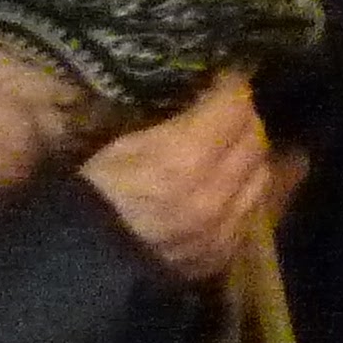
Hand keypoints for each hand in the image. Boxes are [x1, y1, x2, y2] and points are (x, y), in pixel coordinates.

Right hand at [78, 76, 274, 284]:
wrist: (82, 264)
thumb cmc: (90, 194)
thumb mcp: (121, 143)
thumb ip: (171, 121)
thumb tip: (202, 95)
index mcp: (182, 159)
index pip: (235, 107)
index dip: (231, 86)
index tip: (222, 79)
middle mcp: (212, 195)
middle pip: (254, 140)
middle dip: (244, 119)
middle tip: (226, 110)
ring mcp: (221, 230)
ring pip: (260, 177)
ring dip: (250, 157)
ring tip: (231, 148)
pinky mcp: (221, 254)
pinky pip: (251, 213)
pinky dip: (244, 193)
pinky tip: (226, 187)